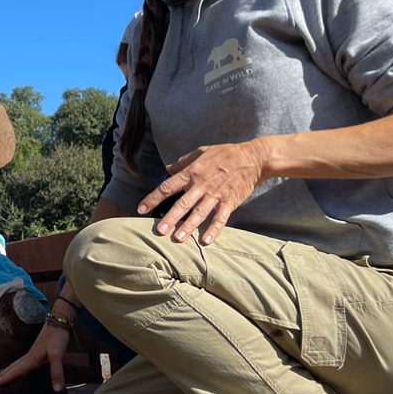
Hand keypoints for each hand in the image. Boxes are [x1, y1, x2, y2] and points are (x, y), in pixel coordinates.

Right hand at [0, 322, 71, 391]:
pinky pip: (25, 359)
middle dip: (5, 373)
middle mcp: (31, 355)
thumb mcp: (57, 355)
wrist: (59, 321)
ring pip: (19, 362)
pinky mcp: (38, 348)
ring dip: (10, 369)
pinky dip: (19, 364)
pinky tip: (21, 365)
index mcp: (33, 358)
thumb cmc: (57, 337)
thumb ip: (56, 371)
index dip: (9, 377)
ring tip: (2, 374)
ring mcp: (34, 351)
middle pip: (15, 366)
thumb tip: (57, 389)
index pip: (19, 370)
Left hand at [139, 139, 266, 245]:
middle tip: (159, 231)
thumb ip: (182, 162)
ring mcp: (216, 194)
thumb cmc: (224, 154)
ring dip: (189, 226)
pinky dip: (214, 229)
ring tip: (178, 239)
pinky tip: (206, 241)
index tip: (141, 209)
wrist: (252, 158)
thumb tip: (167, 168)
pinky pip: (221, 218)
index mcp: (191, 172)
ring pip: (200, 213)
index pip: (168, 187)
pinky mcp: (230, 202)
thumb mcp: (200, 152)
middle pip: (183, 203)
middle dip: (170, 218)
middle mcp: (201, 185)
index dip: (153, 198)